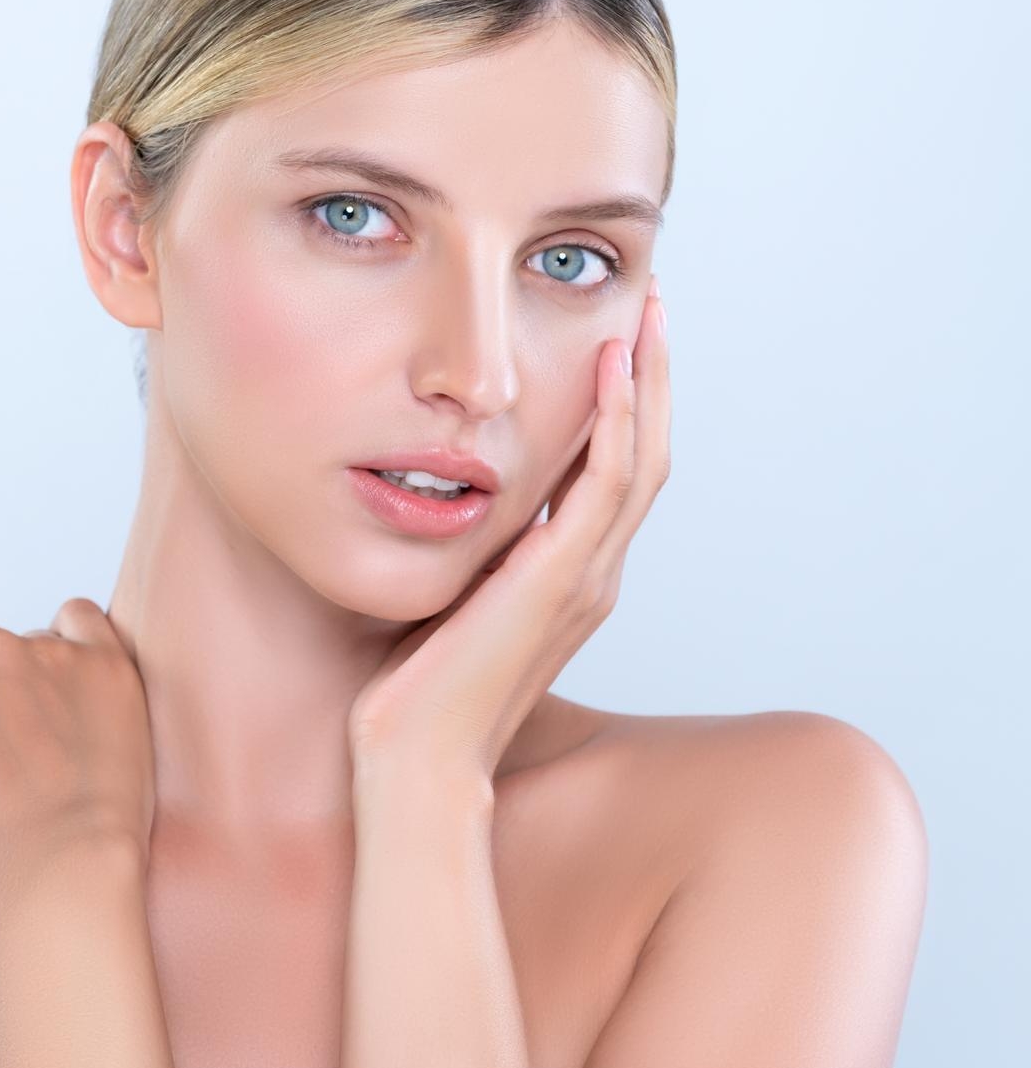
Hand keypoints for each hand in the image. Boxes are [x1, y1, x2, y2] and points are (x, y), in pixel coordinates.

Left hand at [348, 278, 669, 781]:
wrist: (417, 761)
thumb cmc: (415, 690)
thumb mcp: (448, 596)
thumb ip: (468, 552)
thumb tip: (445, 495)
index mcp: (570, 577)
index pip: (617, 473)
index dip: (627, 406)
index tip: (618, 341)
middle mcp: (592, 575)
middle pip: (646, 455)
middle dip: (652, 377)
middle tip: (652, 306)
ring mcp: (583, 580)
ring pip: (640, 461)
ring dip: (648, 384)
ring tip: (646, 317)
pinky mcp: (558, 582)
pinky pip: (603, 488)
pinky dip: (616, 424)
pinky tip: (612, 371)